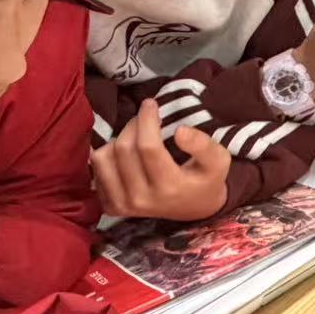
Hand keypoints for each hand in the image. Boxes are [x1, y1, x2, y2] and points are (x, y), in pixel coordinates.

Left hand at [92, 99, 230, 220]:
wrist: (194, 209)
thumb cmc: (207, 180)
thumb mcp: (219, 161)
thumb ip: (203, 145)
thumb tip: (180, 130)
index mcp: (169, 188)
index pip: (147, 146)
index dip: (146, 119)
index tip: (151, 104)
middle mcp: (141, 199)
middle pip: (124, 149)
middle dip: (133, 124)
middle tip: (145, 117)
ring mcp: (123, 205)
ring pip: (103, 158)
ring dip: (118, 139)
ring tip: (135, 137)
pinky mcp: (110, 206)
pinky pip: (96, 170)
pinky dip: (107, 155)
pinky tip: (125, 153)